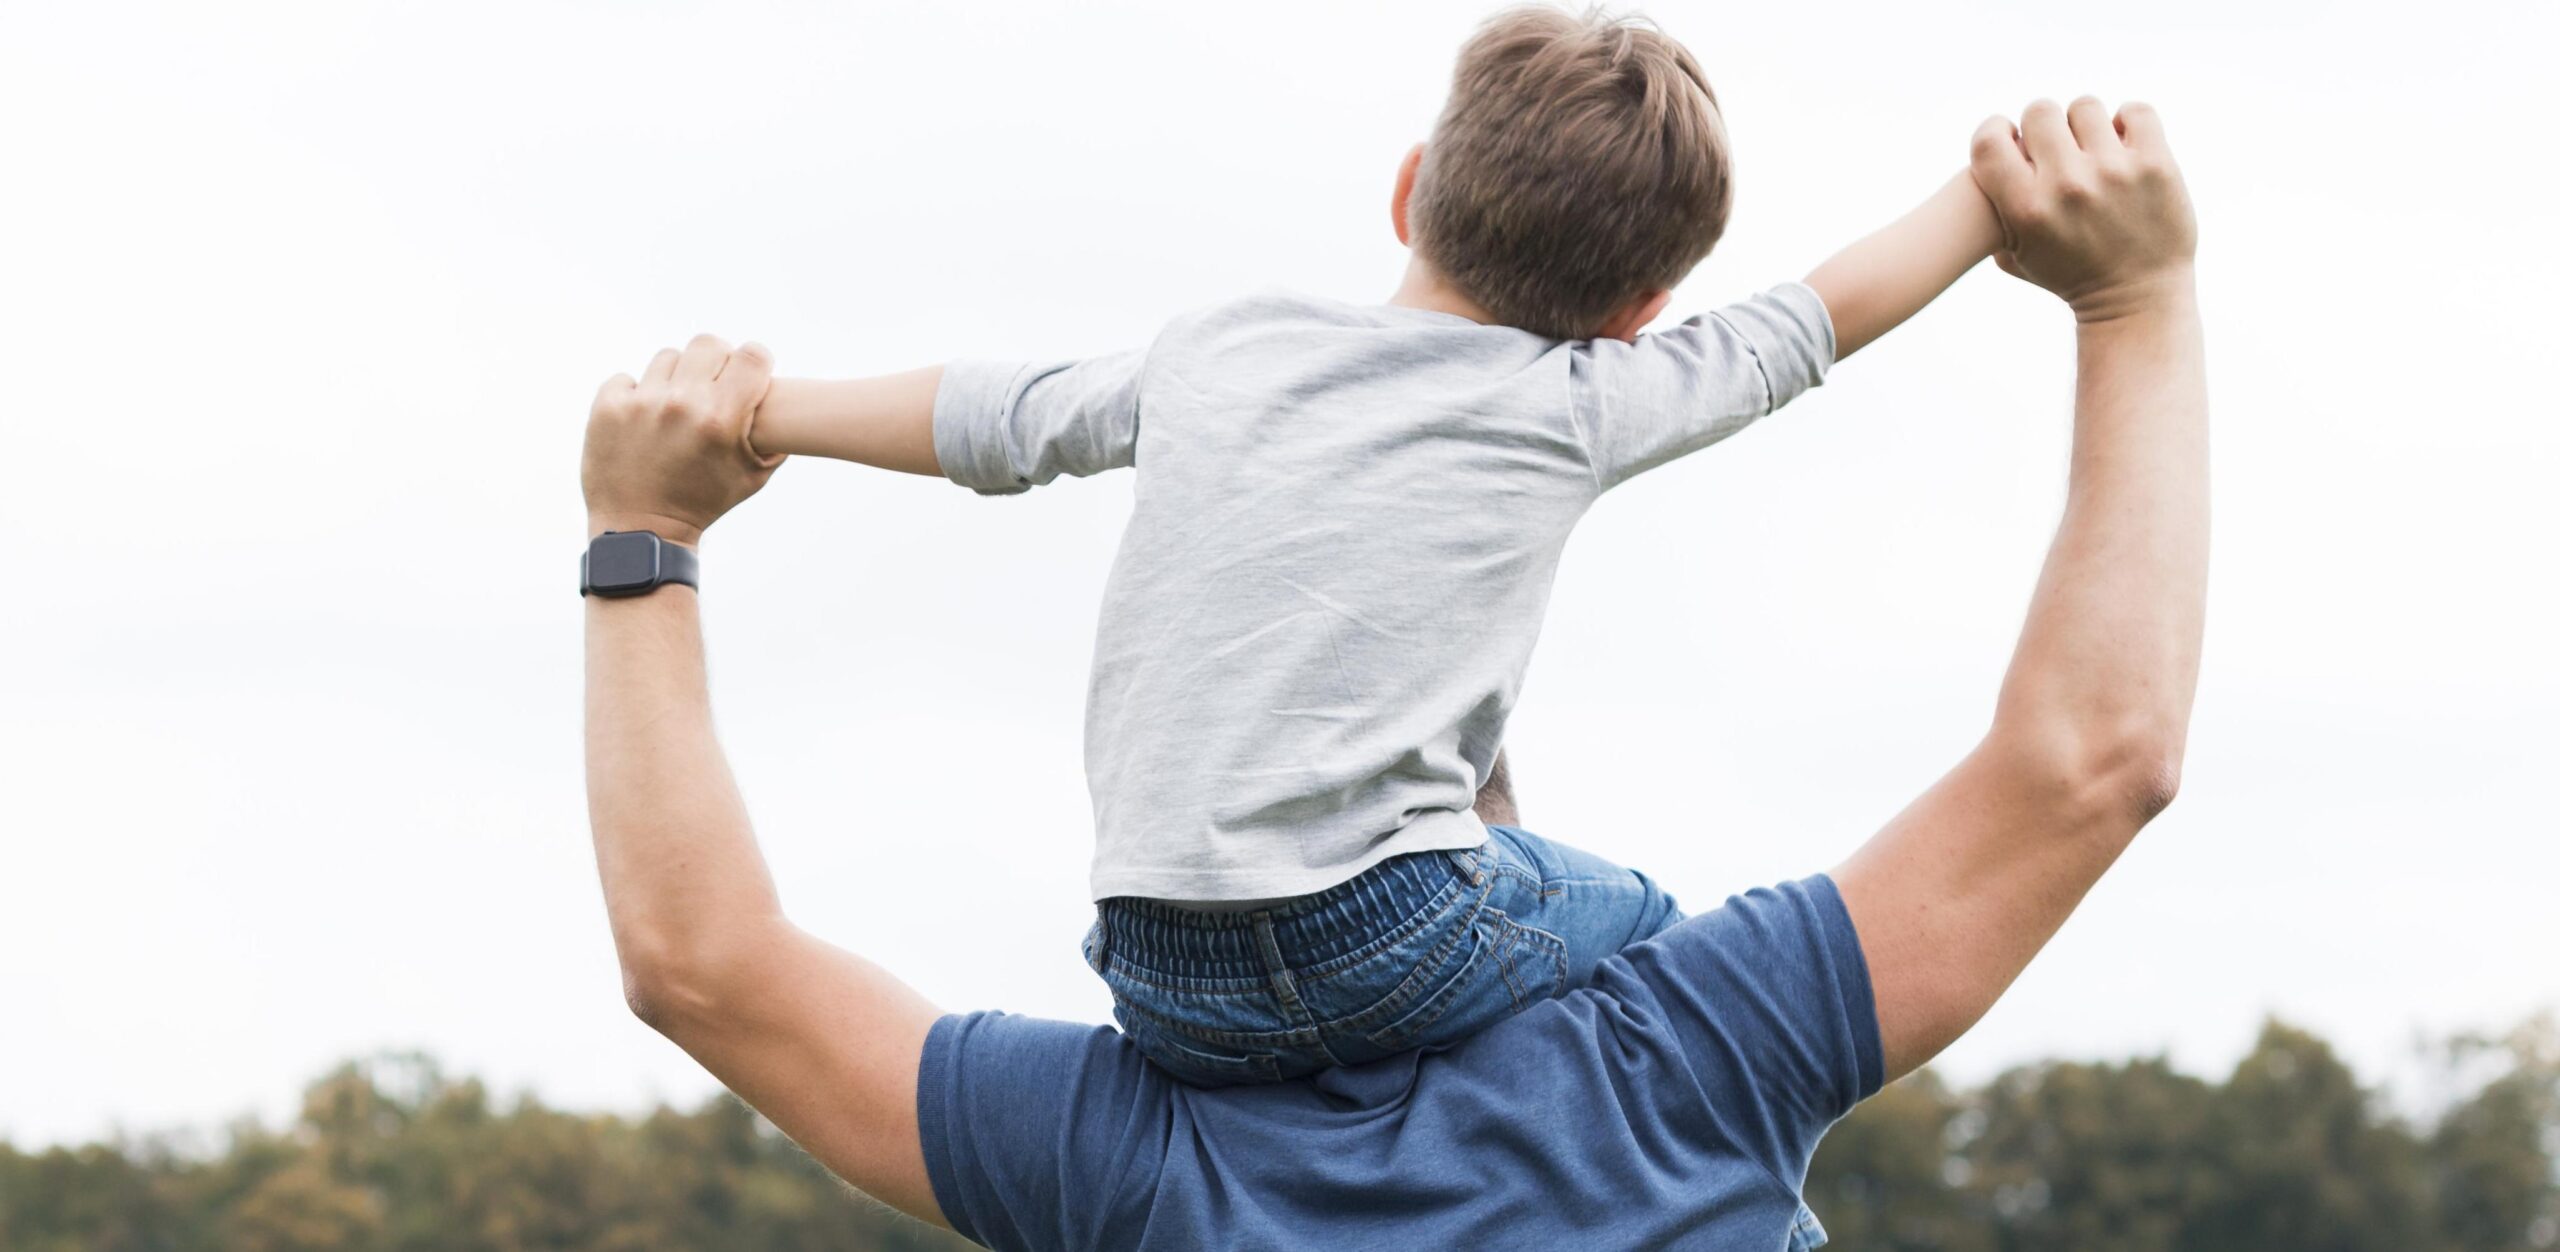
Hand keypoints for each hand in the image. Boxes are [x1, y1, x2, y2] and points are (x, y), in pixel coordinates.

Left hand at [582, 334, 784, 545]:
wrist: (642, 530)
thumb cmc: (704, 502)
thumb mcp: (754, 476)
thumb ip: (775, 436)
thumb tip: (780, 398)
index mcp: (721, 418)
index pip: (751, 356)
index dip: (756, 361)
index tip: (751, 372)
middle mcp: (681, 404)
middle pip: (709, 345)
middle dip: (717, 362)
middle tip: (714, 385)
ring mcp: (640, 402)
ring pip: (669, 358)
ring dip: (676, 379)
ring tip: (675, 408)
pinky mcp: (607, 406)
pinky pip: (629, 378)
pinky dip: (637, 395)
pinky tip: (643, 421)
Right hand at [1970, 98, 2196, 321]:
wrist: (2135, 299)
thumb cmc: (2068, 275)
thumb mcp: (2014, 253)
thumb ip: (1996, 205)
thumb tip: (1990, 154)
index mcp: (2025, 208)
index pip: (1989, 140)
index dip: (1996, 131)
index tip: (2011, 141)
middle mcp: (2067, 186)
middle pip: (2039, 112)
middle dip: (2043, 126)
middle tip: (2055, 146)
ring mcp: (2114, 172)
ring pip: (2085, 106)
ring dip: (2085, 124)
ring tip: (2092, 147)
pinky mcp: (2156, 165)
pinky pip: (2134, 111)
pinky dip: (2127, 122)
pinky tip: (2122, 144)